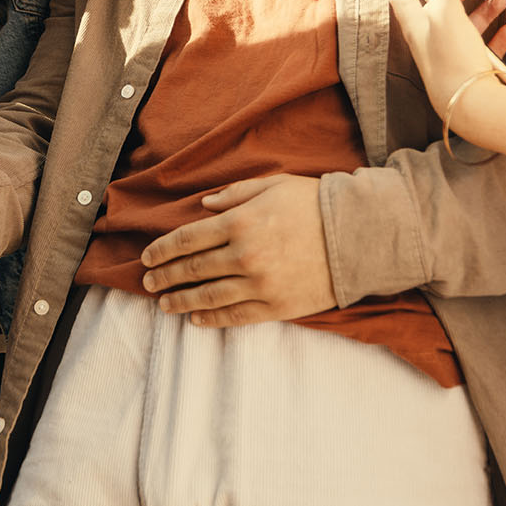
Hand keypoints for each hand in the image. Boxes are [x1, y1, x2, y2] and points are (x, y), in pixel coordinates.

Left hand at [138, 175, 334, 326]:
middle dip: (165, 277)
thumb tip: (203, 206)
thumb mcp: (273, 185)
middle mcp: (244, 256)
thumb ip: (234, 195)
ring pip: (208, 297)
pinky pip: (235, 316)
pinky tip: (196, 319)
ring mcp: (259, 285)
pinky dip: (211, 319)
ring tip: (164, 304)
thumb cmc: (314, 203)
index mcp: (240, 222)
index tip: (146, 258)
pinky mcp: (276, 307)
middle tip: (148, 283)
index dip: (162, 250)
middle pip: (192, 270)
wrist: (359, 235)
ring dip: (181, 301)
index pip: (187, 240)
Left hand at [384, 0, 505, 109]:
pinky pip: (485, 45)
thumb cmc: (451, 56)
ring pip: (467, 23)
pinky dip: (497, 33)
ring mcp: (452, 54)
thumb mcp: (445, 6)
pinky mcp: (473, 68)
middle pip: (440, 5)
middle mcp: (431, 39)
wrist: (473, 104)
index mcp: (416, 23)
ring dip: (485, 8)